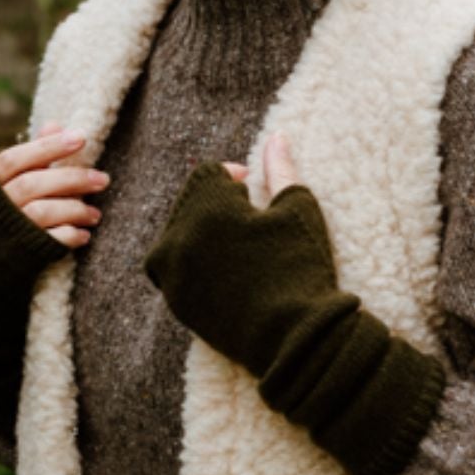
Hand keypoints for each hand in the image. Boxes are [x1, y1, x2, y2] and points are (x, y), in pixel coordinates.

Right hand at [0, 123, 112, 248]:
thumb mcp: (3, 189)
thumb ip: (29, 159)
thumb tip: (54, 125)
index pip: (13, 159)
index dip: (46, 147)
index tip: (81, 137)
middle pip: (31, 184)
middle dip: (71, 179)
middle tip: (103, 179)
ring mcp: (1, 234)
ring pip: (41, 211)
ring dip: (75, 210)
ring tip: (95, 214)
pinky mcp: (16, 258)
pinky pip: (48, 242)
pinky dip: (70, 235)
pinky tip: (83, 235)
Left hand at [143, 126, 448, 474]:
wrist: (296, 338)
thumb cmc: (301, 266)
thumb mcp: (296, 210)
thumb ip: (280, 170)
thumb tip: (276, 136)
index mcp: (205, 207)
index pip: (207, 174)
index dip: (233, 178)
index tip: (253, 192)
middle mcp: (178, 237)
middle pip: (189, 203)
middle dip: (215, 204)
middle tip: (249, 221)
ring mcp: (172, 273)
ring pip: (178, 236)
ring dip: (201, 232)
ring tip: (237, 246)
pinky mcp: (175, 302)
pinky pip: (175, 269)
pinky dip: (195, 262)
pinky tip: (229, 271)